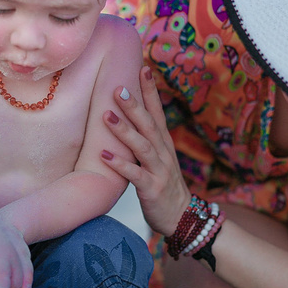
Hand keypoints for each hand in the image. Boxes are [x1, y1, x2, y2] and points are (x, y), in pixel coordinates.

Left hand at [101, 66, 190, 236]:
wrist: (182, 218)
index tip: (144, 68)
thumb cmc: (164, 185)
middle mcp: (163, 153)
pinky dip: (120, 164)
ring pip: (142, 146)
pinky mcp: (152, 189)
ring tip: (106, 116)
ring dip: (124, 131)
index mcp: (164, 143)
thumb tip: (129, 116)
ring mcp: (159, 171)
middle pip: (149, 124)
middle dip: (134, 105)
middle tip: (117, 88)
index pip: (158, 112)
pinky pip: (134, 175)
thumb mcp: (158, 158)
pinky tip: (105, 155)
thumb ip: (146, 139)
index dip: (151, 91)